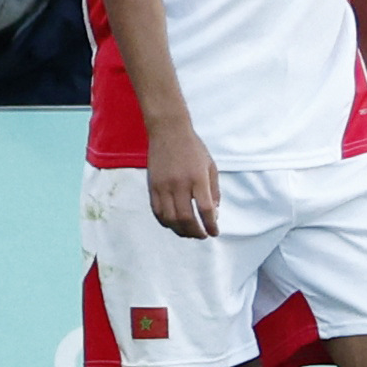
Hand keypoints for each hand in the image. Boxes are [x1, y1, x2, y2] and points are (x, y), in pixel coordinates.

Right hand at [147, 122, 219, 237]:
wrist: (168, 132)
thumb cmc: (193, 148)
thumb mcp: (211, 166)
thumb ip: (214, 190)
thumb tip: (214, 212)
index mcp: (197, 178)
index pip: (205, 209)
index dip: (211, 224)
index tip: (214, 232)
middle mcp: (179, 184)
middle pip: (186, 218)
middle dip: (195, 232)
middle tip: (202, 235)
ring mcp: (163, 186)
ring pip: (170, 218)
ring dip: (180, 230)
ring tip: (188, 233)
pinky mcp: (152, 186)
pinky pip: (157, 211)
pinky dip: (166, 222)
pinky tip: (173, 224)